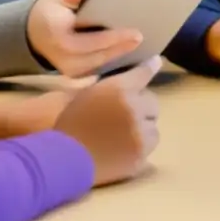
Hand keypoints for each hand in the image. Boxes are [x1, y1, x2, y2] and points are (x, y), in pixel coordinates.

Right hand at [27, 0, 143, 77]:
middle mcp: (63, 59)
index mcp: (56, 35)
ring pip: (102, 65)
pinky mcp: (77, 77)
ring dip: (124, 57)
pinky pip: (101, 69)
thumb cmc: (52, 12)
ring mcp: (69, 72)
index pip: (90, 41)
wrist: (35, 35)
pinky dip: (118, 61)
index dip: (114, 38)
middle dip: (124, 48)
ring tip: (148, 47)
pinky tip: (136, 53)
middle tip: (147, 39)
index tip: (137, 33)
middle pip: (100, 56)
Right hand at [55, 57, 161, 186]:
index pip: (142, 74)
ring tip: (121, 137)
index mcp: (118, 89)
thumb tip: (126, 84)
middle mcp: (134, 107)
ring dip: (142, 130)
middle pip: (152, 104)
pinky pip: (147, 147)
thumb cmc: (69, 125)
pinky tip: (121, 151)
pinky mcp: (141, 155)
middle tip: (125, 118)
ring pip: (153, 128)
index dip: (150, 67)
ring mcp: (140, 133)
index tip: (156, 62)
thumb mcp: (86, 95)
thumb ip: (110, 88)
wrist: (63, 159)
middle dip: (142, 109)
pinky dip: (139, 148)